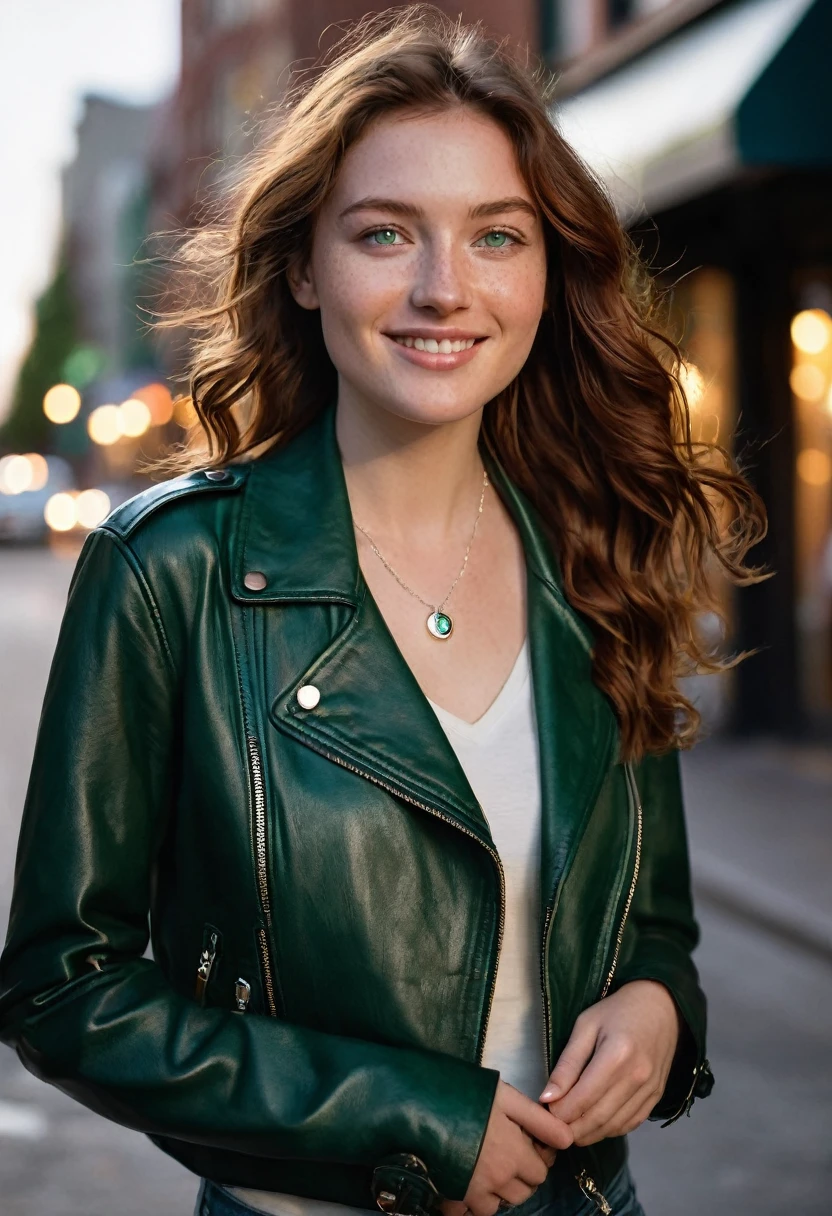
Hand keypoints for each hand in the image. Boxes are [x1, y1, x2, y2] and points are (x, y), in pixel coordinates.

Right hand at [439, 1080, 572, 1215]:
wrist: (422, 1106)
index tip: (525, 1142)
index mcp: (515, 1155)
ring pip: (502, 1204)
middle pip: (524, 1191)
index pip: (540, 1171)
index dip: (536, 1156)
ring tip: (491, 1166)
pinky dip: (480, 1201)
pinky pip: (478, 1210)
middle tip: (508, 1152)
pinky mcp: (456, 1196)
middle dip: (521, 1175)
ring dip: (502, 1190)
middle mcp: (499, 1179)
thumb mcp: (507, 1098)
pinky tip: (475, 1180)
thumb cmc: (467, 1097)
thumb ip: (540, 1121)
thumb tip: (568, 1140)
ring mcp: (477, 1191)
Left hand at [538, 980, 680, 1145]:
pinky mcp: (657, 1097)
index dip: (559, 1113)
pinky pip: (629, 1125)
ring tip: (569, 1127)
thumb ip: (567, 1064)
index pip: (582, 1099)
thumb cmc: (617, 1011)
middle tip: (553, 1126)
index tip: (544, 1111)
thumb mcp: (585, 1026)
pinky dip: (608, 1130)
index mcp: (616, 1056)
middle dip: (571, 1129)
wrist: (660, 1007)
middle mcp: (637, 1078)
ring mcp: (650, 1091)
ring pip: (613, 1127)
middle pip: (597, 1119)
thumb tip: (547, 1098)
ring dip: (588, 1134)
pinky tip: (594, 1124)